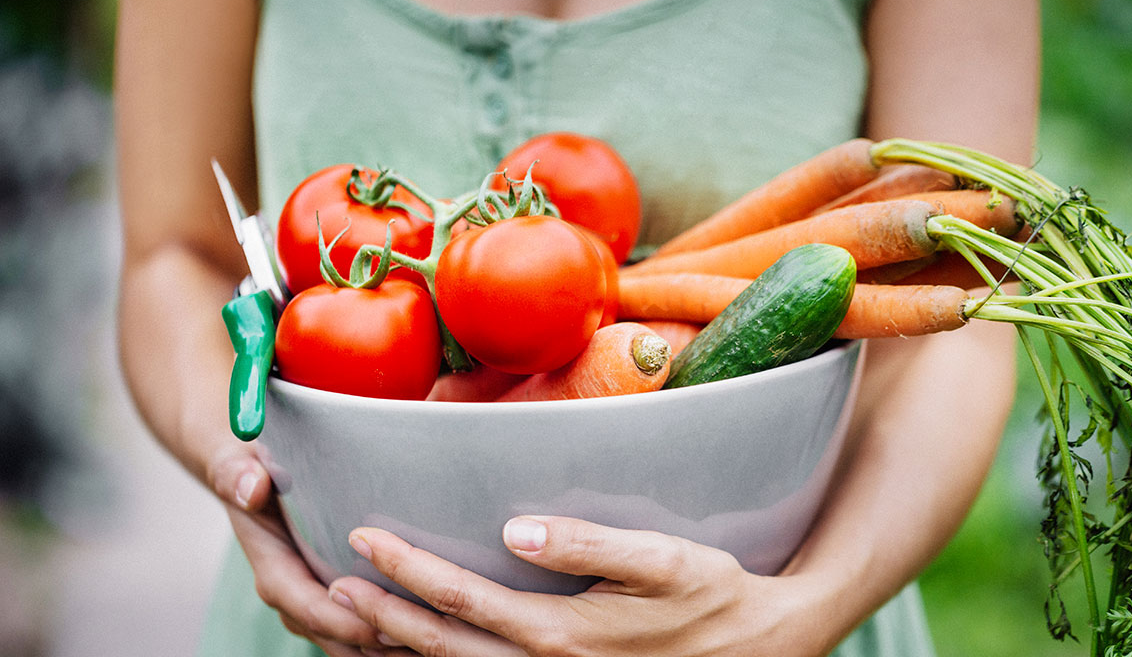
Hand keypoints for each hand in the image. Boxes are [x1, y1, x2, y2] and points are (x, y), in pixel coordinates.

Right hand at [212, 443, 405, 655]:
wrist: (251, 480)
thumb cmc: (252, 469)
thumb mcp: (239, 465)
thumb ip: (238, 475)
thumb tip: (251, 488)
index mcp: (275, 569)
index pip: (310, 607)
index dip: (346, 620)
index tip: (385, 624)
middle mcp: (294, 595)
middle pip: (336, 635)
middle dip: (375, 642)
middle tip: (421, 640)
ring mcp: (314, 602)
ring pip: (351, 642)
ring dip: (386, 647)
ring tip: (431, 645)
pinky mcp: (335, 599)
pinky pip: (362, 631)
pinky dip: (390, 639)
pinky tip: (426, 636)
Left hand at [328, 517, 821, 656]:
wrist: (756, 650)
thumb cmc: (711, 594)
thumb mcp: (665, 559)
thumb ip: (589, 544)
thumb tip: (515, 529)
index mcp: (563, 633)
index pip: (464, 598)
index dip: (409, 570)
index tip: (366, 537)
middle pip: (443, 646)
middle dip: (383, 615)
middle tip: (332, 586)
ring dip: (399, 649)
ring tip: (352, 621)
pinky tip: (417, 651)